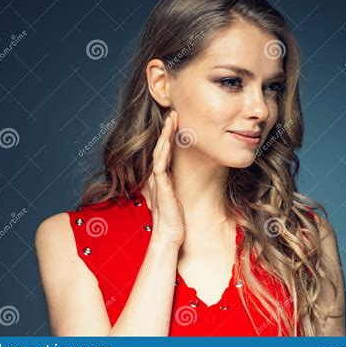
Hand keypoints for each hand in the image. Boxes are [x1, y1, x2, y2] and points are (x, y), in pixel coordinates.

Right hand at [147, 110, 185, 247]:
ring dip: (165, 135)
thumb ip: (178, 184)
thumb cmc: (174, 218)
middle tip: (173, 112)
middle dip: (167, 129)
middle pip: (160, 147)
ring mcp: (158, 181)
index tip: (176, 121)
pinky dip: (163, 153)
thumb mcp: (177, 196)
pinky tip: (167, 141)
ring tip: (171, 120)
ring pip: (159, 152)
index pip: (164, 151)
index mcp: (162, 177)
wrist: (169, 234)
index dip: (169, 135)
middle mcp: (158, 176)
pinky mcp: (161, 188)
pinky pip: (160, 167)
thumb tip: (187, 176)